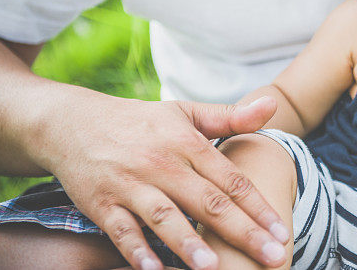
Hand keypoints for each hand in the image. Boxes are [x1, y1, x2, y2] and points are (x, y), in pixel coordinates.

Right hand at [36, 91, 289, 269]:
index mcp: (187, 143)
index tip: (283, 233)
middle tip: (272, 257)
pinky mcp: (101, 203)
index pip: (231, 179)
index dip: (259, 207)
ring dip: (190, 244)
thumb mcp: (186, 112)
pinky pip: (121, 231)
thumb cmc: (141, 121)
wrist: (73, 122)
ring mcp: (130, 184)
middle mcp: (162, 164)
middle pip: (208, 202)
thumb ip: (230, 116)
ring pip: (165, 217)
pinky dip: (137, 252)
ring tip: (215, 268)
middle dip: (243, 232)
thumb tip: (272, 103)